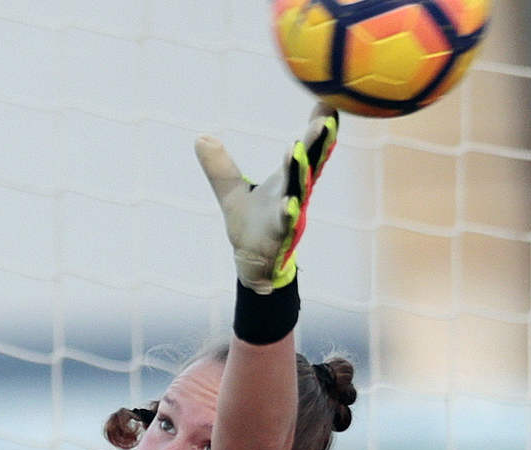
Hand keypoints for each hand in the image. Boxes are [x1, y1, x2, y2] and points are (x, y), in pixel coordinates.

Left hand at [195, 104, 337, 293]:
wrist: (253, 263)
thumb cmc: (250, 225)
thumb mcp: (230, 191)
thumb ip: (219, 166)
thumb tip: (201, 137)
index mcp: (288, 181)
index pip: (307, 151)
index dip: (317, 130)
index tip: (329, 104)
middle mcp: (294, 194)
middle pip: (309, 165)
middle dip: (318, 143)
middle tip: (324, 121)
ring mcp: (289, 214)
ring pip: (298, 190)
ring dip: (299, 171)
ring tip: (296, 149)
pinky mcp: (280, 235)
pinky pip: (286, 222)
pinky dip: (288, 211)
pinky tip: (289, 202)